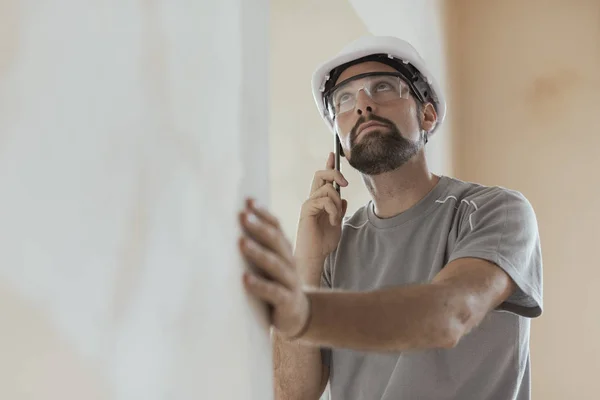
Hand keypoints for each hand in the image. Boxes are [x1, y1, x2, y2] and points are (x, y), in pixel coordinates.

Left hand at [239, 198, 310, 338]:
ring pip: (275, 264)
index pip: (276, 227)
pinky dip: (259, 285)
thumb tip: (235, 223)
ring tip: (242, 243)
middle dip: (258, 227)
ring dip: (258, 252)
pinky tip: (245, 279)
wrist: (298, 315)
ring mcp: (289, 282)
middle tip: (242, 216)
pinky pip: (273, 292)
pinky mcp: (286, 302)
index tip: (248, 201)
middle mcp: (289, 262)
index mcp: (284, 251)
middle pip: (275, 241)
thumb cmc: (276, 284)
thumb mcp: (271, 264)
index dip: (263, 214)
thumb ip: (259, 247)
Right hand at [294, 152, 348, 260]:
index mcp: (319, 201)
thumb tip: (344, 198)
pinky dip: (333, 211)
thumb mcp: (337, 223)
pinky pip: (324, 201)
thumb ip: (339, 210)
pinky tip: (332, 222)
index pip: (323, 179)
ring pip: (327, 189)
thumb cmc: (323, 243)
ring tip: (336, 218)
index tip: (333, 154)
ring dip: (337, 204)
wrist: (314, 256)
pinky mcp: (306, 210)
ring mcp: (308, 204)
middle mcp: (312, 199)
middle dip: (335, 173)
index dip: (328, 165)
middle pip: (321, 175)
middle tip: (345, 183)